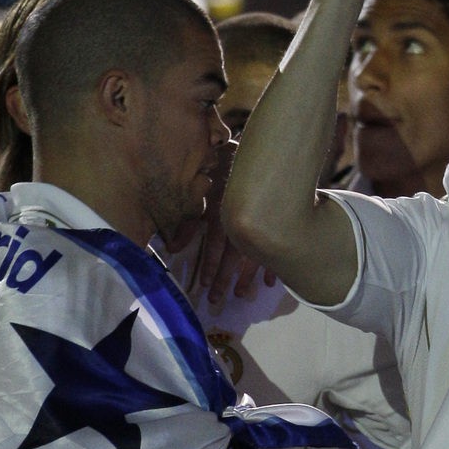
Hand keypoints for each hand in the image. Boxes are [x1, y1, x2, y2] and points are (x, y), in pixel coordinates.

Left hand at [166, 142, 276, 303]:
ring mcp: (262, 221)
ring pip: (256, 255)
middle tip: (219, 300)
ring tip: (243, 295)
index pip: (216, 247)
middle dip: (226, 279)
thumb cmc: (224, 163)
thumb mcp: (202, 188)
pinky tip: (271, 282)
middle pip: (234, 257)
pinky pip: (277, 245)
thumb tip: (171, 248)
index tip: (204, 287)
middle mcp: (242, 221)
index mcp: (223, 214)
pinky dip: (274, 264)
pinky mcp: (278, 219)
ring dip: (248, 277)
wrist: (259, 147)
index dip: (210, 267)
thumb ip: (187, 220)